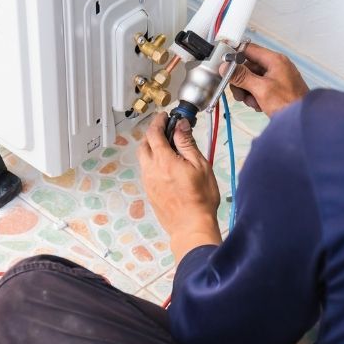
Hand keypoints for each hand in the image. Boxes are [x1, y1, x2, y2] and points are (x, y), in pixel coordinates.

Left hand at [137, 113, 220, 262]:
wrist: (191, 226)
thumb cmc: (200, 198)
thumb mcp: (200, 165)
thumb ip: (187, 143)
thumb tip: (180, 126)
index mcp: (163, 160)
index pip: (154, 133)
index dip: (158, 121)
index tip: (165, 116)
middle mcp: (151, 169)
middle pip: (144, 144)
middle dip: (152, 134)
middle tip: (165, 130)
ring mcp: (148, 182)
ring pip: (144, 158)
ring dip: (152, 148)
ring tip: (168, 148)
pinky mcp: (149, 192)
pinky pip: (147, 171)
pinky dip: (153, 162)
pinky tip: (167, 166)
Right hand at [222, 43, 308, 116]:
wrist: (302, 121)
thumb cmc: (288, 103)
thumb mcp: (261, 89)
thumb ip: (241, 76)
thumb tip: (225, 67)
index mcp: (274, 60)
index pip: (248, 49)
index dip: (234, 57)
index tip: (224, 66)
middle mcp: (276, 65)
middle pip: (248, 67)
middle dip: (241, 81)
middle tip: (239, 94)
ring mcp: (276, 77)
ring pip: (252, 79)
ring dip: (247, 91)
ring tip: (252, 102)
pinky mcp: (276, 88)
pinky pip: (259, 87)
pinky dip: (255, 96)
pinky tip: (259, 105)